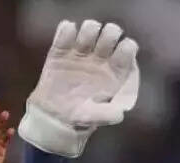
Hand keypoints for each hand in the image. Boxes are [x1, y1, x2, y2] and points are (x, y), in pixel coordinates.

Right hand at [18, 19, 138, 156]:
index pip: (127, 49)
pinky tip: (66, 38)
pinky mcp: (61, 51)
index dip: (126, 48)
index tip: (118, 54)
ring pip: (90, 27)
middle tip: (98, 47)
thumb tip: (120, 114)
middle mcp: (100, 57)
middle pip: (111, 32)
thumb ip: (106, 114)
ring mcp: (80, 52)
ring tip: (80, 46)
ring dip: (88, 30)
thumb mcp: (93, 117)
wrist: (52, 116)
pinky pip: (65, 31)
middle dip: (108, 34)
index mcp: (114, 71)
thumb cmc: (78, 115)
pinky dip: (66, 29)